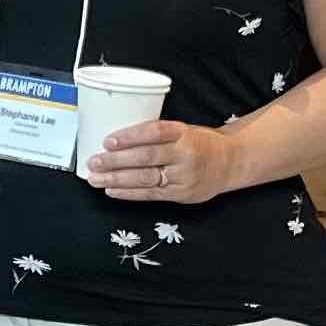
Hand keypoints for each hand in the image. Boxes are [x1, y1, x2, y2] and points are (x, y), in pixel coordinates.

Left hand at [85, 119, 241, 205]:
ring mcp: (185, 176)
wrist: (231, 162)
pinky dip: (129, 193)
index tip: (108, 141)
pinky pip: (151, 194)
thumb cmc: (199, 143)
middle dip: (116, 161)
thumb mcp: (183, 130)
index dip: (130, 137)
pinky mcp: (182, 194)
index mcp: (184, 133)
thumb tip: (115, 141)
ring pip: (146, 178)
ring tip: (95, 179)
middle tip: (93, 162)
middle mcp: (185, 154)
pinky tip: (112, 190)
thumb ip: (157, 135)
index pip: (155, 132)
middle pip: (147, 157)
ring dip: (117, 179)